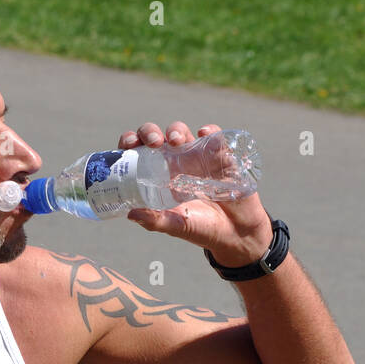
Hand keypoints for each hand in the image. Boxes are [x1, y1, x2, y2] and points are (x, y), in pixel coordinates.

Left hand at [117, 120, 273, 267]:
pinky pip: (214, 136)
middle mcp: (173, 163)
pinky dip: (209, 131)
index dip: (129, 142)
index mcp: (156, 177)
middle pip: (155, 137)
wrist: (235, 233)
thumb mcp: (176, 226)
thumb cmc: (201, 229)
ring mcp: (196, 157)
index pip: (136, 152)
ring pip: (181, 132)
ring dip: (176, 130)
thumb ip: (156, 221)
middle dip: (150, 132)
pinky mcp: (220, 156)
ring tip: (177, 141)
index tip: (128, 144)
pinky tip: (205, 134)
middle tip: (154, 142)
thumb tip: (131, 214)